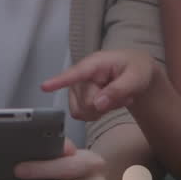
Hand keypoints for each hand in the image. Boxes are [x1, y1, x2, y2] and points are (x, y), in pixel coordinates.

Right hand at [42, 50, 158, 120]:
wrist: (136, 72)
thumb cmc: (136, 69)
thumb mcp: (136, 78)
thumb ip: (118, 90)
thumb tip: (97, 104)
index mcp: (94, 64)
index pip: (75, 73)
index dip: (59, 80)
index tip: (44, 86)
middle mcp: (80, 75)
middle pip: (86, 102)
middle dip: (106, 105)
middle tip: (123, 95)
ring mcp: (77, 88)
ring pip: (82, 111)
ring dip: (102, 110)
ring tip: (116, 97)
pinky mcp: (77, 98)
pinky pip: (82, 116)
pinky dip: (97, 114)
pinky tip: (108, 103)